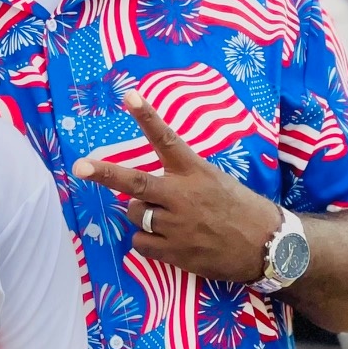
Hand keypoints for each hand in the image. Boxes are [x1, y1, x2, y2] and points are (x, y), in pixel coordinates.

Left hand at [73, 89, 282, 283]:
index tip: (129, 96)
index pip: (166, 139)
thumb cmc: (241, 209)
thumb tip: (146, 187)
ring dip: (141, 214)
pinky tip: (167, 241)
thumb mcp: (216, 181)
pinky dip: (146, 240)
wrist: (268, 246)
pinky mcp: (174, 252)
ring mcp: (176, 225)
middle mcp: (182, 196)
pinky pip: (140, 242)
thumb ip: (183, 178)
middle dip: (104, 173)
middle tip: (80, 166)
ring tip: (166, 219)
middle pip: (134, 182)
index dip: (146, 117)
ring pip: (134, 214)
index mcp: (195, 172)